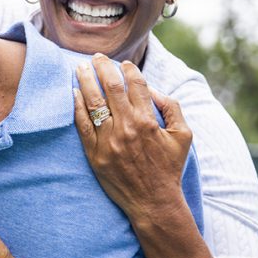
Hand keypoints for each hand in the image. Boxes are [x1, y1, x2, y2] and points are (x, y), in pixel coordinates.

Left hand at [73, 55, 192, 218]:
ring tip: (79, 67)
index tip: (123, 63)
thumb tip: (153, 89)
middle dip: (103, 67)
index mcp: (148, 121)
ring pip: (93, 102)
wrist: (153, 201)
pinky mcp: (95, 153)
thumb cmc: (169, 168)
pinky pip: (82, 125)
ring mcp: (109, 141)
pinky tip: (74, 93)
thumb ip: (172, 108)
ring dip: (86, 80)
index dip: (129, 70)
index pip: (136, 85)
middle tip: (96, 56)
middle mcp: (127, 127)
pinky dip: (77, 106)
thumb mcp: (183, 136)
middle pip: (111, 87)